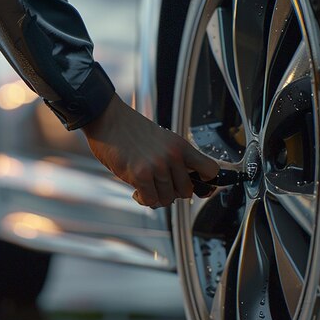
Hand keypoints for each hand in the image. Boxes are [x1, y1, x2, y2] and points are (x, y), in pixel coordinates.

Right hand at [82, 94, 219, 207]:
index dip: (206, 183)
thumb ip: (175, 159)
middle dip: (172, 193)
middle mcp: (172, 155)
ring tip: (145, 186)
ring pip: (167, 199)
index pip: (210, 170)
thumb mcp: (162, 139)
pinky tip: (137, 191)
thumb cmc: (131, 130)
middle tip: (159, 186)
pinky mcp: (140, 174)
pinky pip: (151, 201)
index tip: (198, 186)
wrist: (108, 118)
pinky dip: (143, 199)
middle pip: (186, 192)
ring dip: (155, 196)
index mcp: (181, 145)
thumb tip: (183, 185)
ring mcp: (157, 165)